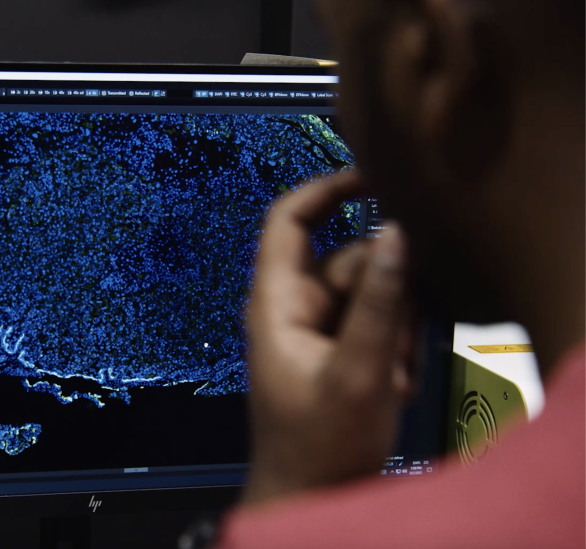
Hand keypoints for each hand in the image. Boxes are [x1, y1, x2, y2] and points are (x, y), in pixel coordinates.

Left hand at [244, 171, 417, 504]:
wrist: (312, 495)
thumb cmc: (318, 444)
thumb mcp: (359, 371)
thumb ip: (381, 303)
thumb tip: (397, 234)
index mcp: (277, 301)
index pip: (287, 220)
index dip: (325, 189)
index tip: (374, 177)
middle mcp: (295, 305)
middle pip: (353, 259)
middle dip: (387, 296)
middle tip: (395, 350)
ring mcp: (319, 327)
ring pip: (375, 292)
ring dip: (395, 330)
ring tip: (390, 377)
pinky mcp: (339, 347)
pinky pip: (378, 323)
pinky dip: (393, 349)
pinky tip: (391, 387)